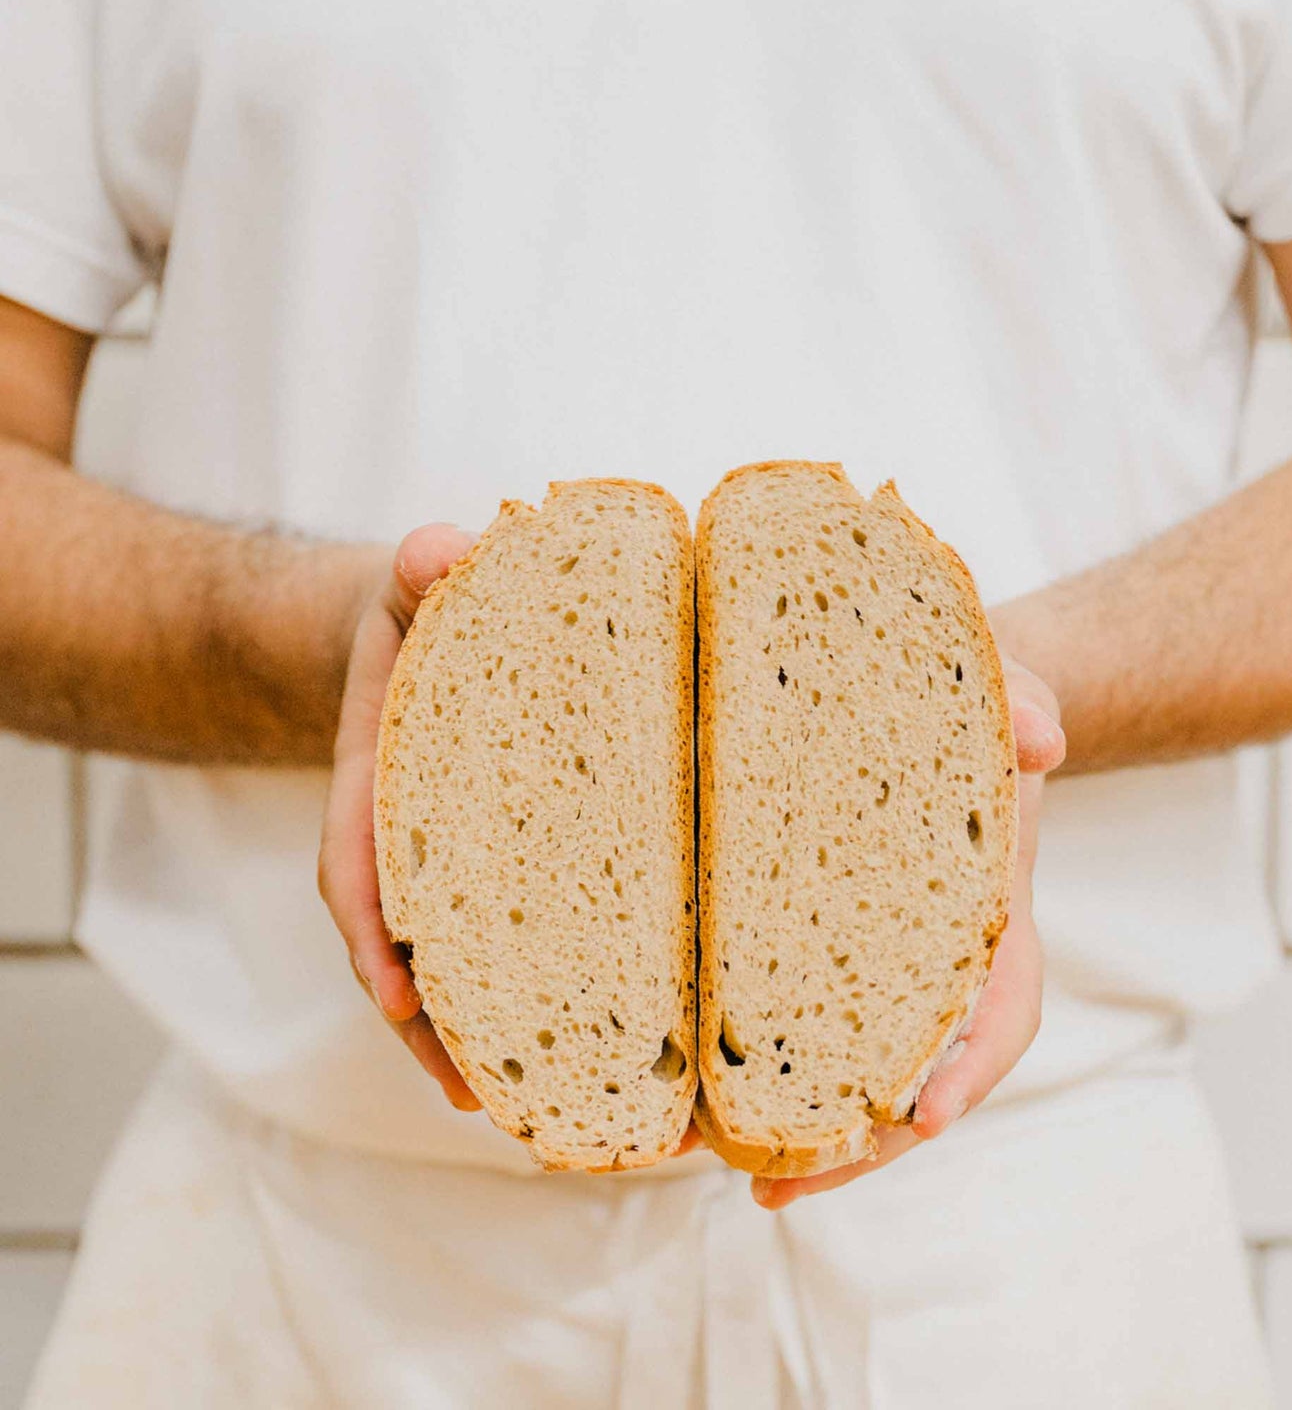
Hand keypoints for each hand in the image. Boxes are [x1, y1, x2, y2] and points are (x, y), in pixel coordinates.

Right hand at [318, 524, 482, 1110]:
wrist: (423, 631)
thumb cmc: (424, 611)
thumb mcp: (415, 581)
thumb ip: (420, 566)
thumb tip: (442, 551)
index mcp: (378, 778)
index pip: (360, 860)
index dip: (375, 928)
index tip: (396, 993)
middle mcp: (405, 836)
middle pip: (403, 940)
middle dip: (430, 1020)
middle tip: (476, 1093)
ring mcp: (447, 859)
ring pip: (449, 956)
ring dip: (475, 1031)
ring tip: (521, 1107)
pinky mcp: (497, 866)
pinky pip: (500, 933)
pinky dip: (517, 990)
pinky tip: (564, 1040)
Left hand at [752, 654, 1064, 1208]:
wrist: (927, 707)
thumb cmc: (967, 706)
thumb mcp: (1004, 689)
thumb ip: (1022, 707)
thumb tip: (1040, 743)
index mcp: (990, 914)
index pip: (1001, 1012)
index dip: (969, 1071)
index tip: (925, 1119)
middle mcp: (936, 961)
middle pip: (913, 1077)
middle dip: (857, 1144)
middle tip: (773, 1185)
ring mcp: (876, 964)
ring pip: (847, 1068)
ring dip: (791, 1128)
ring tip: (712, 1166)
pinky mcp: (812, 944)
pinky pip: (788, 1015)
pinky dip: (749, 1062)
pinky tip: (686, 1094)